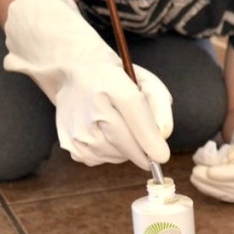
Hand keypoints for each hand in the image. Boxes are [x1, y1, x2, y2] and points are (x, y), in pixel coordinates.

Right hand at [2, 0, 171, 168]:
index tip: (162, 156)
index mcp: (114, 85)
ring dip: (125, 149)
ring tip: (117, 126)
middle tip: (142, 137)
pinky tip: (103, 132)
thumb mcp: (145, 82)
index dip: (151, 142)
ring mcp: (79, 130)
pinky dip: (108, 152)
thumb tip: (162, 136)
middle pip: (128, 146)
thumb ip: (161, 106)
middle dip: (142, 148)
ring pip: (117, 156)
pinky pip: (101, 160)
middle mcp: (93, 109)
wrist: (73, 73)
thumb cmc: (115, 80)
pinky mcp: (71, 145)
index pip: (136, 119)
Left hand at [191, 112, 233, 203]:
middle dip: (211, 182)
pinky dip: (215, 191)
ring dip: (210, 188)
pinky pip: (230, 196)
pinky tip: (204, 185)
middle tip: (195, 173)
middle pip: (233, 186)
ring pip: (229, 194)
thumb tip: (228, 157)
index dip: (224, 174)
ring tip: (195, 178)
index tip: (208, 171)